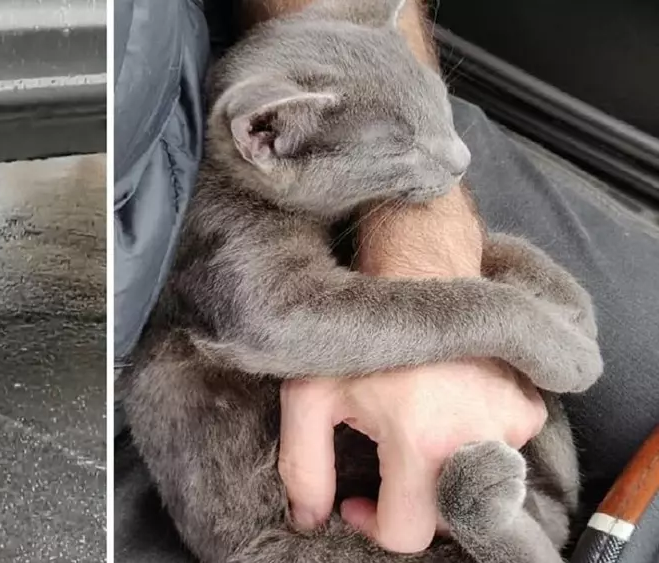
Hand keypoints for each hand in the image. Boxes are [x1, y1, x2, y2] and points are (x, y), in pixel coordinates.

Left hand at [278, 358, 545, 552]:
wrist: (417, 276)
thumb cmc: (358, 337)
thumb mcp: (309, 396)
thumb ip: (303, 466)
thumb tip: (309, 520)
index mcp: (419, 438)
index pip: (409, 532)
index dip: (374, 524)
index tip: (357, 499)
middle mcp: (476, 436)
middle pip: (446, 518)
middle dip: (411, 502)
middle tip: (386, 461)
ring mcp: (511, 423)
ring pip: (477, 489)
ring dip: (443, 474)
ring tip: (418, 428)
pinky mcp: (529, 409)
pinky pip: (504, 456)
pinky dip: (475, 446)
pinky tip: (448, 413)